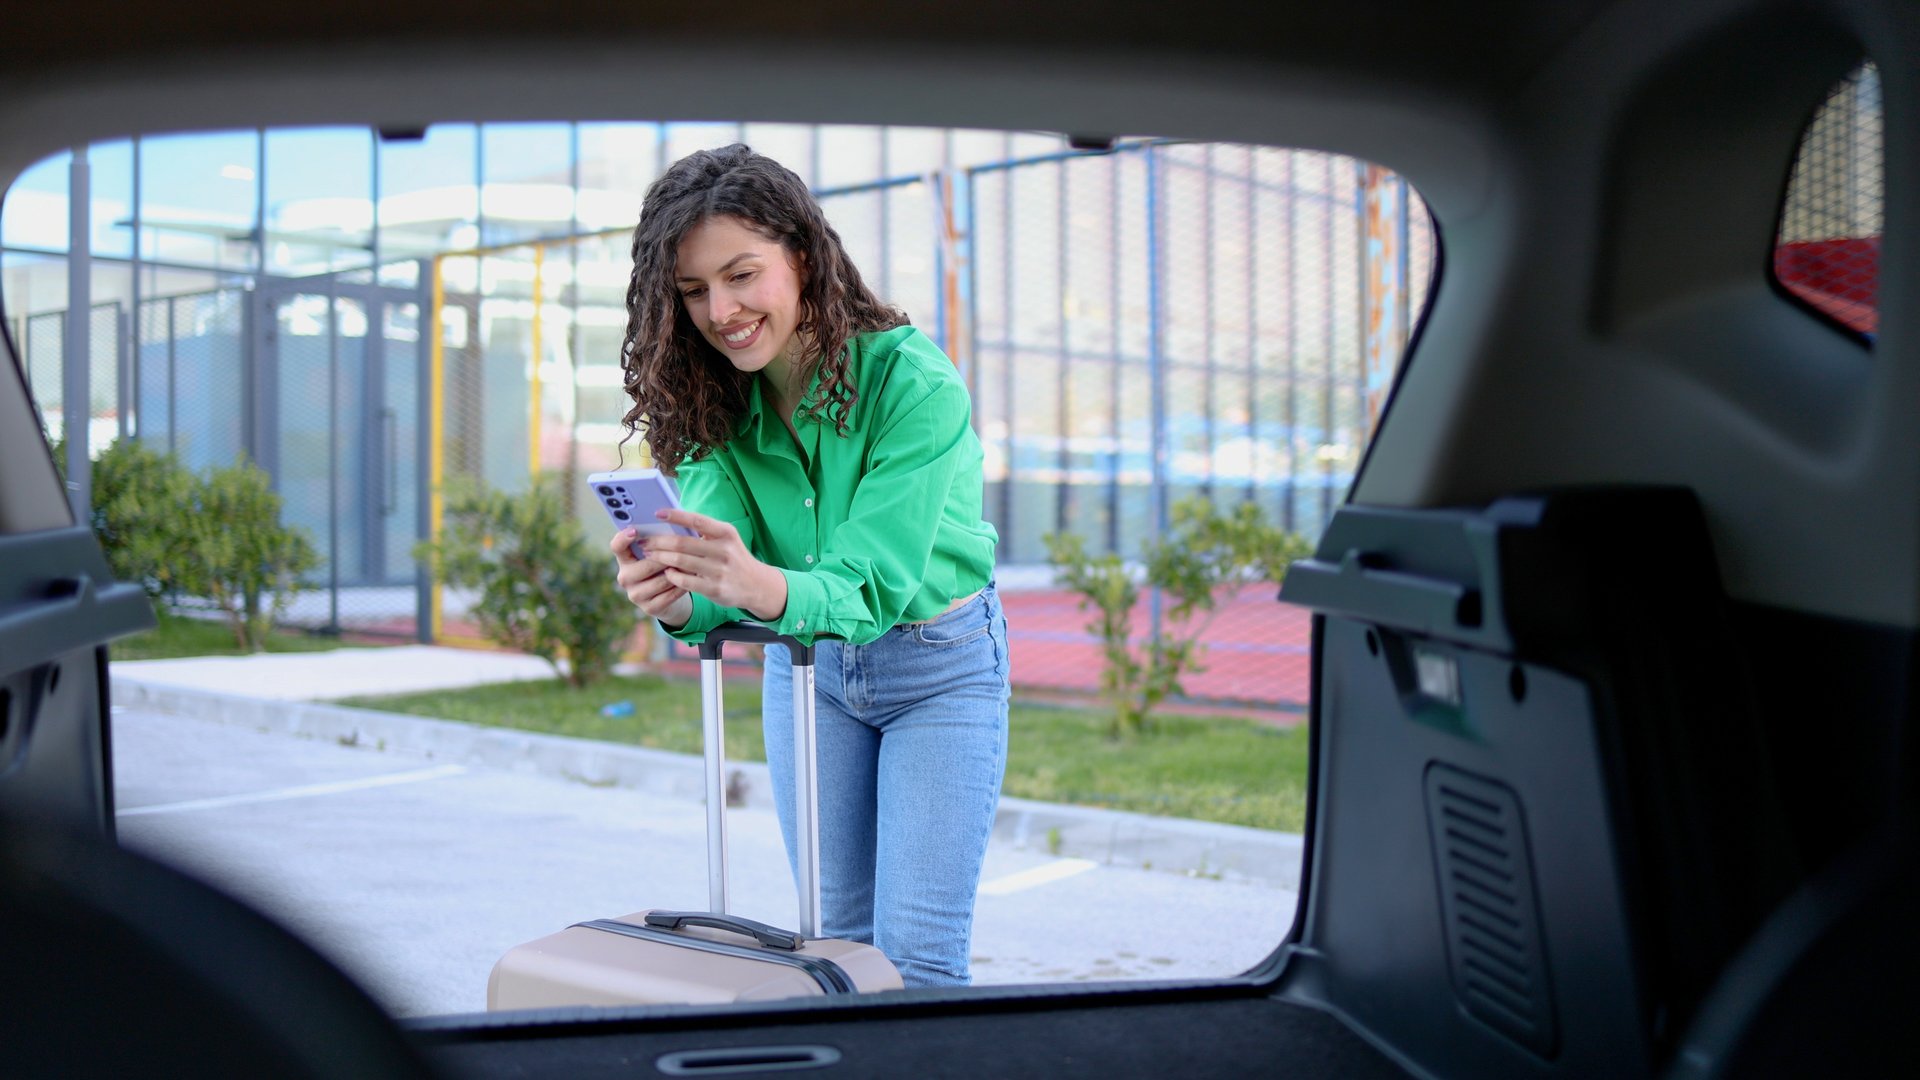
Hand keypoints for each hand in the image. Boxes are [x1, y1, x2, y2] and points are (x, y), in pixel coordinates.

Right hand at [610, 528, 692, 627]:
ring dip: (679, 573)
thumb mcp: (658, 553)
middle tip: (684, 549)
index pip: (617, 546)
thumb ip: (658, 540)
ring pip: (661, 581)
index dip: (623, 538)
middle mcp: (625, 577)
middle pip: (646, 565)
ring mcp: (635, 594)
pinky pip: (669, 595)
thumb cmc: (663, 566)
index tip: (634, 530)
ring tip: (693, 564)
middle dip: (667, 558)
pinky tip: (691, 579)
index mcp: (624, 559)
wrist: (668, 596)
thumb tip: (671, 518)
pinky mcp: (649, 608)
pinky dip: (682, 586)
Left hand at [640, 509, 788, 621]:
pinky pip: (685, 581)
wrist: (757, 585)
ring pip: (680, 562)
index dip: (675, 516)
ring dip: (661, 558)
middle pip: (682, 543)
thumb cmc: (734, 557)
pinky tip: (666, 572)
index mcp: (725, 533)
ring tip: (650, 555)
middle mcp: (724, 550)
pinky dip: (672, 575)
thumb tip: (672, 521)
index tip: (657, 513)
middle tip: (645, 541)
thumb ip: (704, 531)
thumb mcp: (726, 539)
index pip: (696, 520)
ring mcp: (719, 571)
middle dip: (659, 541)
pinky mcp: (715, 589)